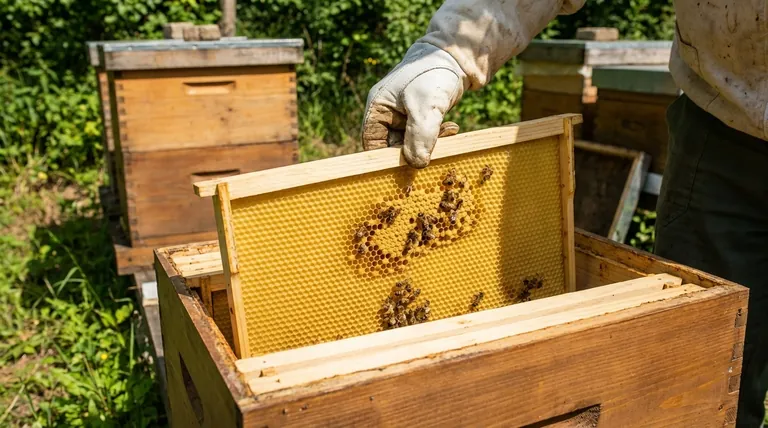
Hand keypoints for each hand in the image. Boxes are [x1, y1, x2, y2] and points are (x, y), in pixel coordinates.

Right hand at [361, 43, 466, 167]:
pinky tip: (452, 128)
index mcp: (378, 108)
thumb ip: (419, 138)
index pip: (372, 143)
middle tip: (435, 152)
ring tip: (448, 132)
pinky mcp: (421, 115)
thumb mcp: (425, 108)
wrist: (457, 55)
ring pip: (412, 142)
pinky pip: (425, 135)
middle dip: (414, 151)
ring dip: (430, 143)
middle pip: (393, 145)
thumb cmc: (433, 76)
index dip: (386, 158)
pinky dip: (438, 136)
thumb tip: (416, 165)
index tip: (406, 168)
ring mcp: (404, 114)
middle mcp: (388, 113)